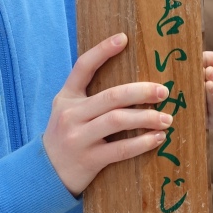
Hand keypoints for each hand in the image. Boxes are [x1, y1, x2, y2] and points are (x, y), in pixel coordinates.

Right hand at [43, 33, 171, 196]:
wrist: (45, 174)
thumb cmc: (66, 137)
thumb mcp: (67, 111)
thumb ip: (88, 97)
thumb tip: (131, 84)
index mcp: (66, 97)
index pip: (83, 66)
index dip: (103, 51)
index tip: (124, 38)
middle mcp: (70, 114)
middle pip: (112, 96)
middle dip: (142, 91)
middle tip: (164, 91)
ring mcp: (78, 137)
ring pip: (118, 121)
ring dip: (147, 118)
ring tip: (167, 118)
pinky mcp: (89, 159)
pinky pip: (121, 149)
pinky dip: (143, 143)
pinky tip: (157, 138)